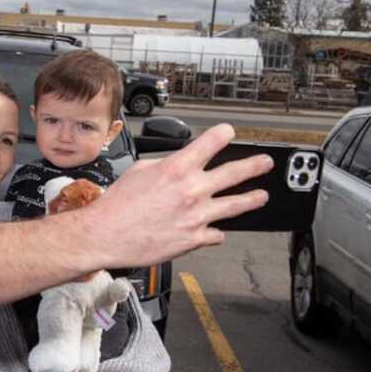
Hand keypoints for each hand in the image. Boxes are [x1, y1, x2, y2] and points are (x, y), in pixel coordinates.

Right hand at [90, 123, 271, 268]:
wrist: (106, 234)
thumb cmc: (117, 205)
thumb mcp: (140, 170)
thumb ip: (166, 165)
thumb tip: (180, 163)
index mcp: (177, 168)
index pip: (212, 142)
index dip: (224, 133)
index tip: (230, 132)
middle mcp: (191, 190)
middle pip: (235, 173)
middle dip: (254, 165)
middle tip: (264, 163)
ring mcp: (196, 216)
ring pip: (235, 205)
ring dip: (251, 199)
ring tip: (261, 196)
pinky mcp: (194, 239)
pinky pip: (215, 234)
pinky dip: (215, 231)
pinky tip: (215, 230)